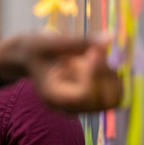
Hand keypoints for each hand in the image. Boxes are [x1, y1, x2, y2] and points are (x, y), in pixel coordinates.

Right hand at [0, 32, 120, 112]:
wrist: (28, 55)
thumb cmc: (35, 48)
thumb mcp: (52, 42)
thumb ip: (81, 41)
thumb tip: (109, 38)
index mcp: (54, 96)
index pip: (85, 94)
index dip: (94, 73)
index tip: (92, 52)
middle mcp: (70, 107)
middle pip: (106, 101)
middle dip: (105, 74)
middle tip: (94, 53)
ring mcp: (82, 104)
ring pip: (115, 97)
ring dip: (110, 73)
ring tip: (92, 56)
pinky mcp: (90, 98)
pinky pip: (114, 91)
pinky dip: (111, 74)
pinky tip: (95, 60)